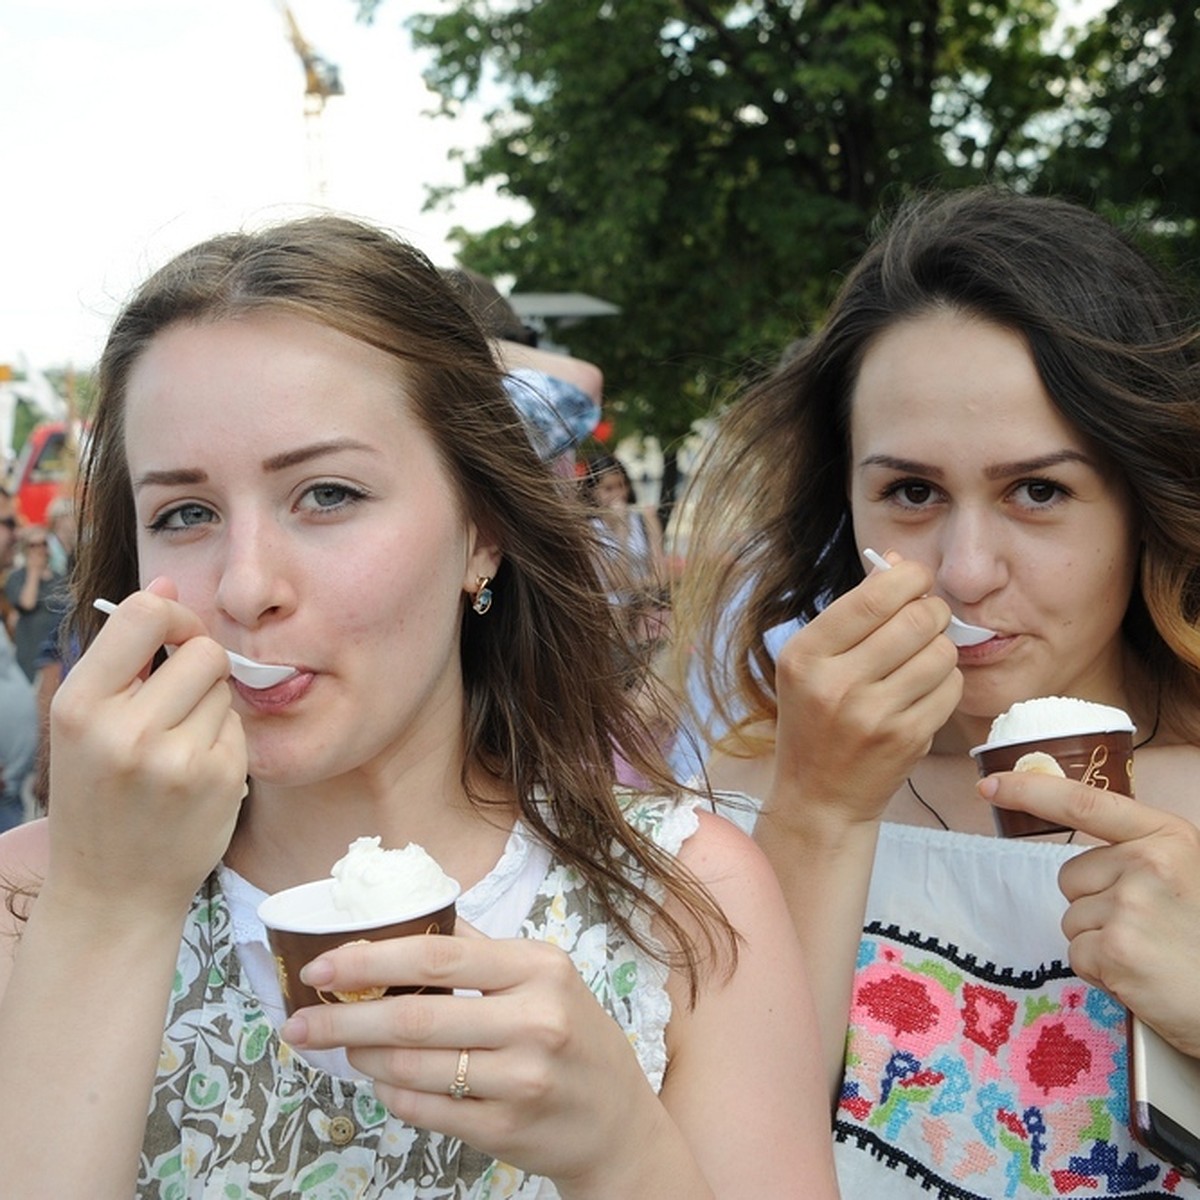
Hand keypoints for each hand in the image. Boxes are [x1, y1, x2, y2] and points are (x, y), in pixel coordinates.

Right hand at [45, 580, 246, 921]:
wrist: (112, 893)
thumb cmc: (99, 796)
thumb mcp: (87, 723)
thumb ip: (127, 653)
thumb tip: (167, 581)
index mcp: (80, 706)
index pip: (144, 614)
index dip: (173, 614)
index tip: (174, 636)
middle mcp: (125, 731)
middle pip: (203, 651)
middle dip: (199, 667)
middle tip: (177, 702)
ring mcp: (177, 759)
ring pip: (225, 689)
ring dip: (211, 706)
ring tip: (178, 746)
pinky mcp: (221, 781)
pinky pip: (240, 727)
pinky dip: (225, 741)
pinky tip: (197, 774)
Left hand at [280, 924, 667, 1192]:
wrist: (617, 1121)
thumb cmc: (572, 1036)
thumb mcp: (543, 977)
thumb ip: (480, 949)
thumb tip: (406, 916)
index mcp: (538, 967)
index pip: (439, 954)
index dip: (372, 959)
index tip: (321, 966)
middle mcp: (535, 1020)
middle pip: (417, 1015)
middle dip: (344, 1019)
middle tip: (298, 1021)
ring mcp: (522, 1079)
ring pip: (414, 1067)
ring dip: (364, 1057)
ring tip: (342, 1047)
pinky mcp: (507, 1130)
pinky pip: (426, 1109)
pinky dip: (392, 1094)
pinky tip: (382, 1080)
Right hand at [769, 555, 961, 831]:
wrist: (819, 795)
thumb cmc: (816, 719)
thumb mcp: (815, 663)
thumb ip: (853, 612)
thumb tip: (897, 563)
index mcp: (805, 656)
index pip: (873, 597)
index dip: (908, 577)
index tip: (916, 578)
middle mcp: (835, 684)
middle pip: (916, 619)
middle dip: (931, 610)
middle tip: (926, 618)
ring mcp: (873, 715)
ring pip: (941, 652)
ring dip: (940, 648)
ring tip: (921, 659)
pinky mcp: (907, 739)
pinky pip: (951, 688)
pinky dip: (946, 682)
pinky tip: (924, 691)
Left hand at [982, 771, 1199, 1056]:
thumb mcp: (1186, 874)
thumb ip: (1138, 852)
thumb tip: (1075, 840)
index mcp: (1167, 836)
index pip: (1083, 803)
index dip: (1030, 791)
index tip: (991, 783)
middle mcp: (1149, 862)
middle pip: (1071, 876)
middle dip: (1096, 905)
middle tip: (1148, 931)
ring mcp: (1131, 904)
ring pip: (1072, 918)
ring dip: (1100, 941)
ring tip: (1150, 955)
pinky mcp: (1117, 949)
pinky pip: (1077, 953)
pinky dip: (1102, 971)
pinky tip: (1142, 977)